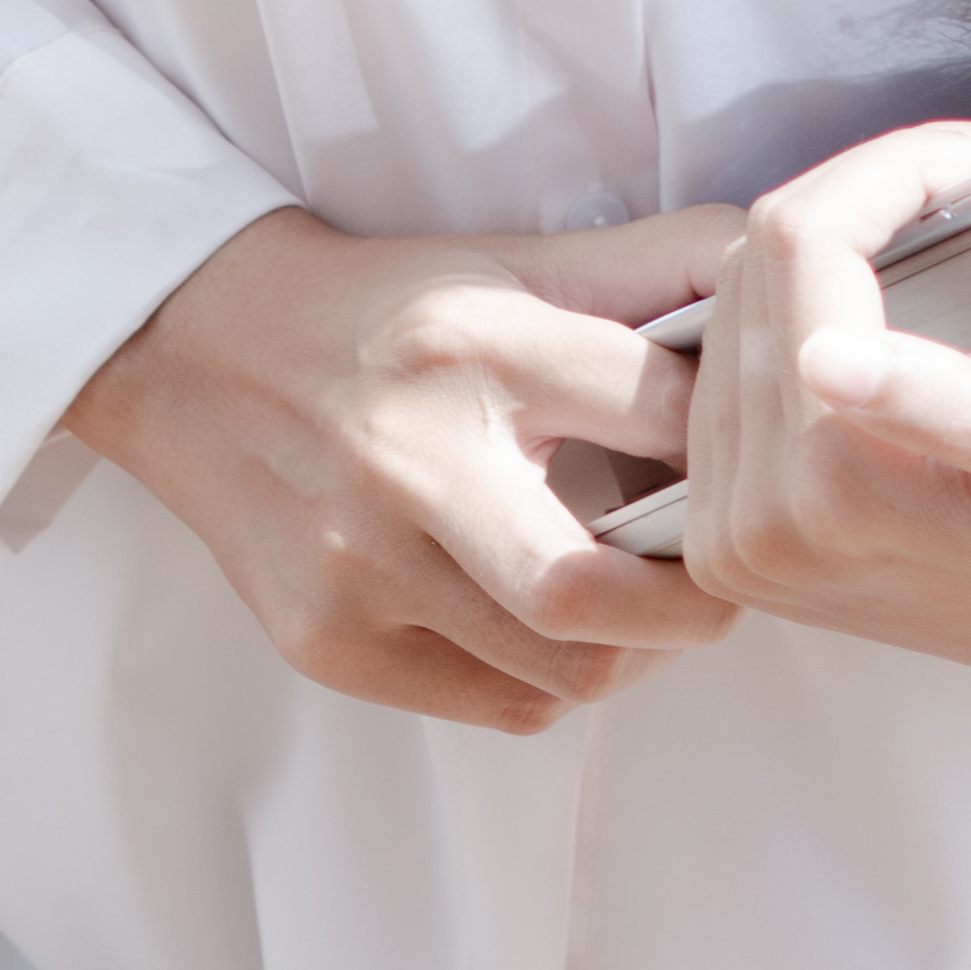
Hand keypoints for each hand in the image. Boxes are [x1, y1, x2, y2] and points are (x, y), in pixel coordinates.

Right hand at [64, 205, 747, 732]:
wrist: (200, 355)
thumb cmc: (386, 313)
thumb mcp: (514, 264)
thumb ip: (649, 266)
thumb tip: (770, 267)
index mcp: (473, 346)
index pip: (663, 415)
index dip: (730, 446)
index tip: (741, 463)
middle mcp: (409, 460)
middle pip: (594, 595)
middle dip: (694, 605)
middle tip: (715, 580)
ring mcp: (358, 567)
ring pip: (560, 671)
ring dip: (631, 650)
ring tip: (636, 600)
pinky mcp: (328, 642)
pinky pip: (497, 705)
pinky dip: (551, 679)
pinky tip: (546, 624)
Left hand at [678, 124, 970, 720]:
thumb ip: (955, 410)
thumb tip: (826, 357)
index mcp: (832, 494)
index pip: (808, 244)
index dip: (902, 167)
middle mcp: (753, 523)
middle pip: (759, 261)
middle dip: (874, 188)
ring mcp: (732, 534)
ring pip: (736, 298)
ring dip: (838, 236)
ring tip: (951, 217)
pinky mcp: (731, 532)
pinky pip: (730, 362)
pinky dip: (806, 298)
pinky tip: (889, 288)